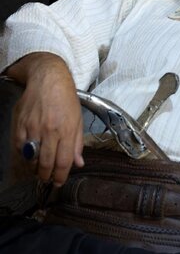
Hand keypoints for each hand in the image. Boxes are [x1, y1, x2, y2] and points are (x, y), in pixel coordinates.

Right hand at [9, 53, 83, 185]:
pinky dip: (24, 155)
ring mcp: (33, 128)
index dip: (61, 176)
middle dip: (46, 176)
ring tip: (39, 168)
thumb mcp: (78, 119)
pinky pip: (20, 147)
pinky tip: (30, 154)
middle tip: (47, 178)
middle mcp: (50, 130)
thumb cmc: (65, 98)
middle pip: (46, 163)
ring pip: (31, 158)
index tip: (59, 182)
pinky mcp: (20, 124)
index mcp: (67, 130)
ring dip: (35, 168)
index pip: (64, 161)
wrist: (48, 79)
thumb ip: (77, 143)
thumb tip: (78, 163)